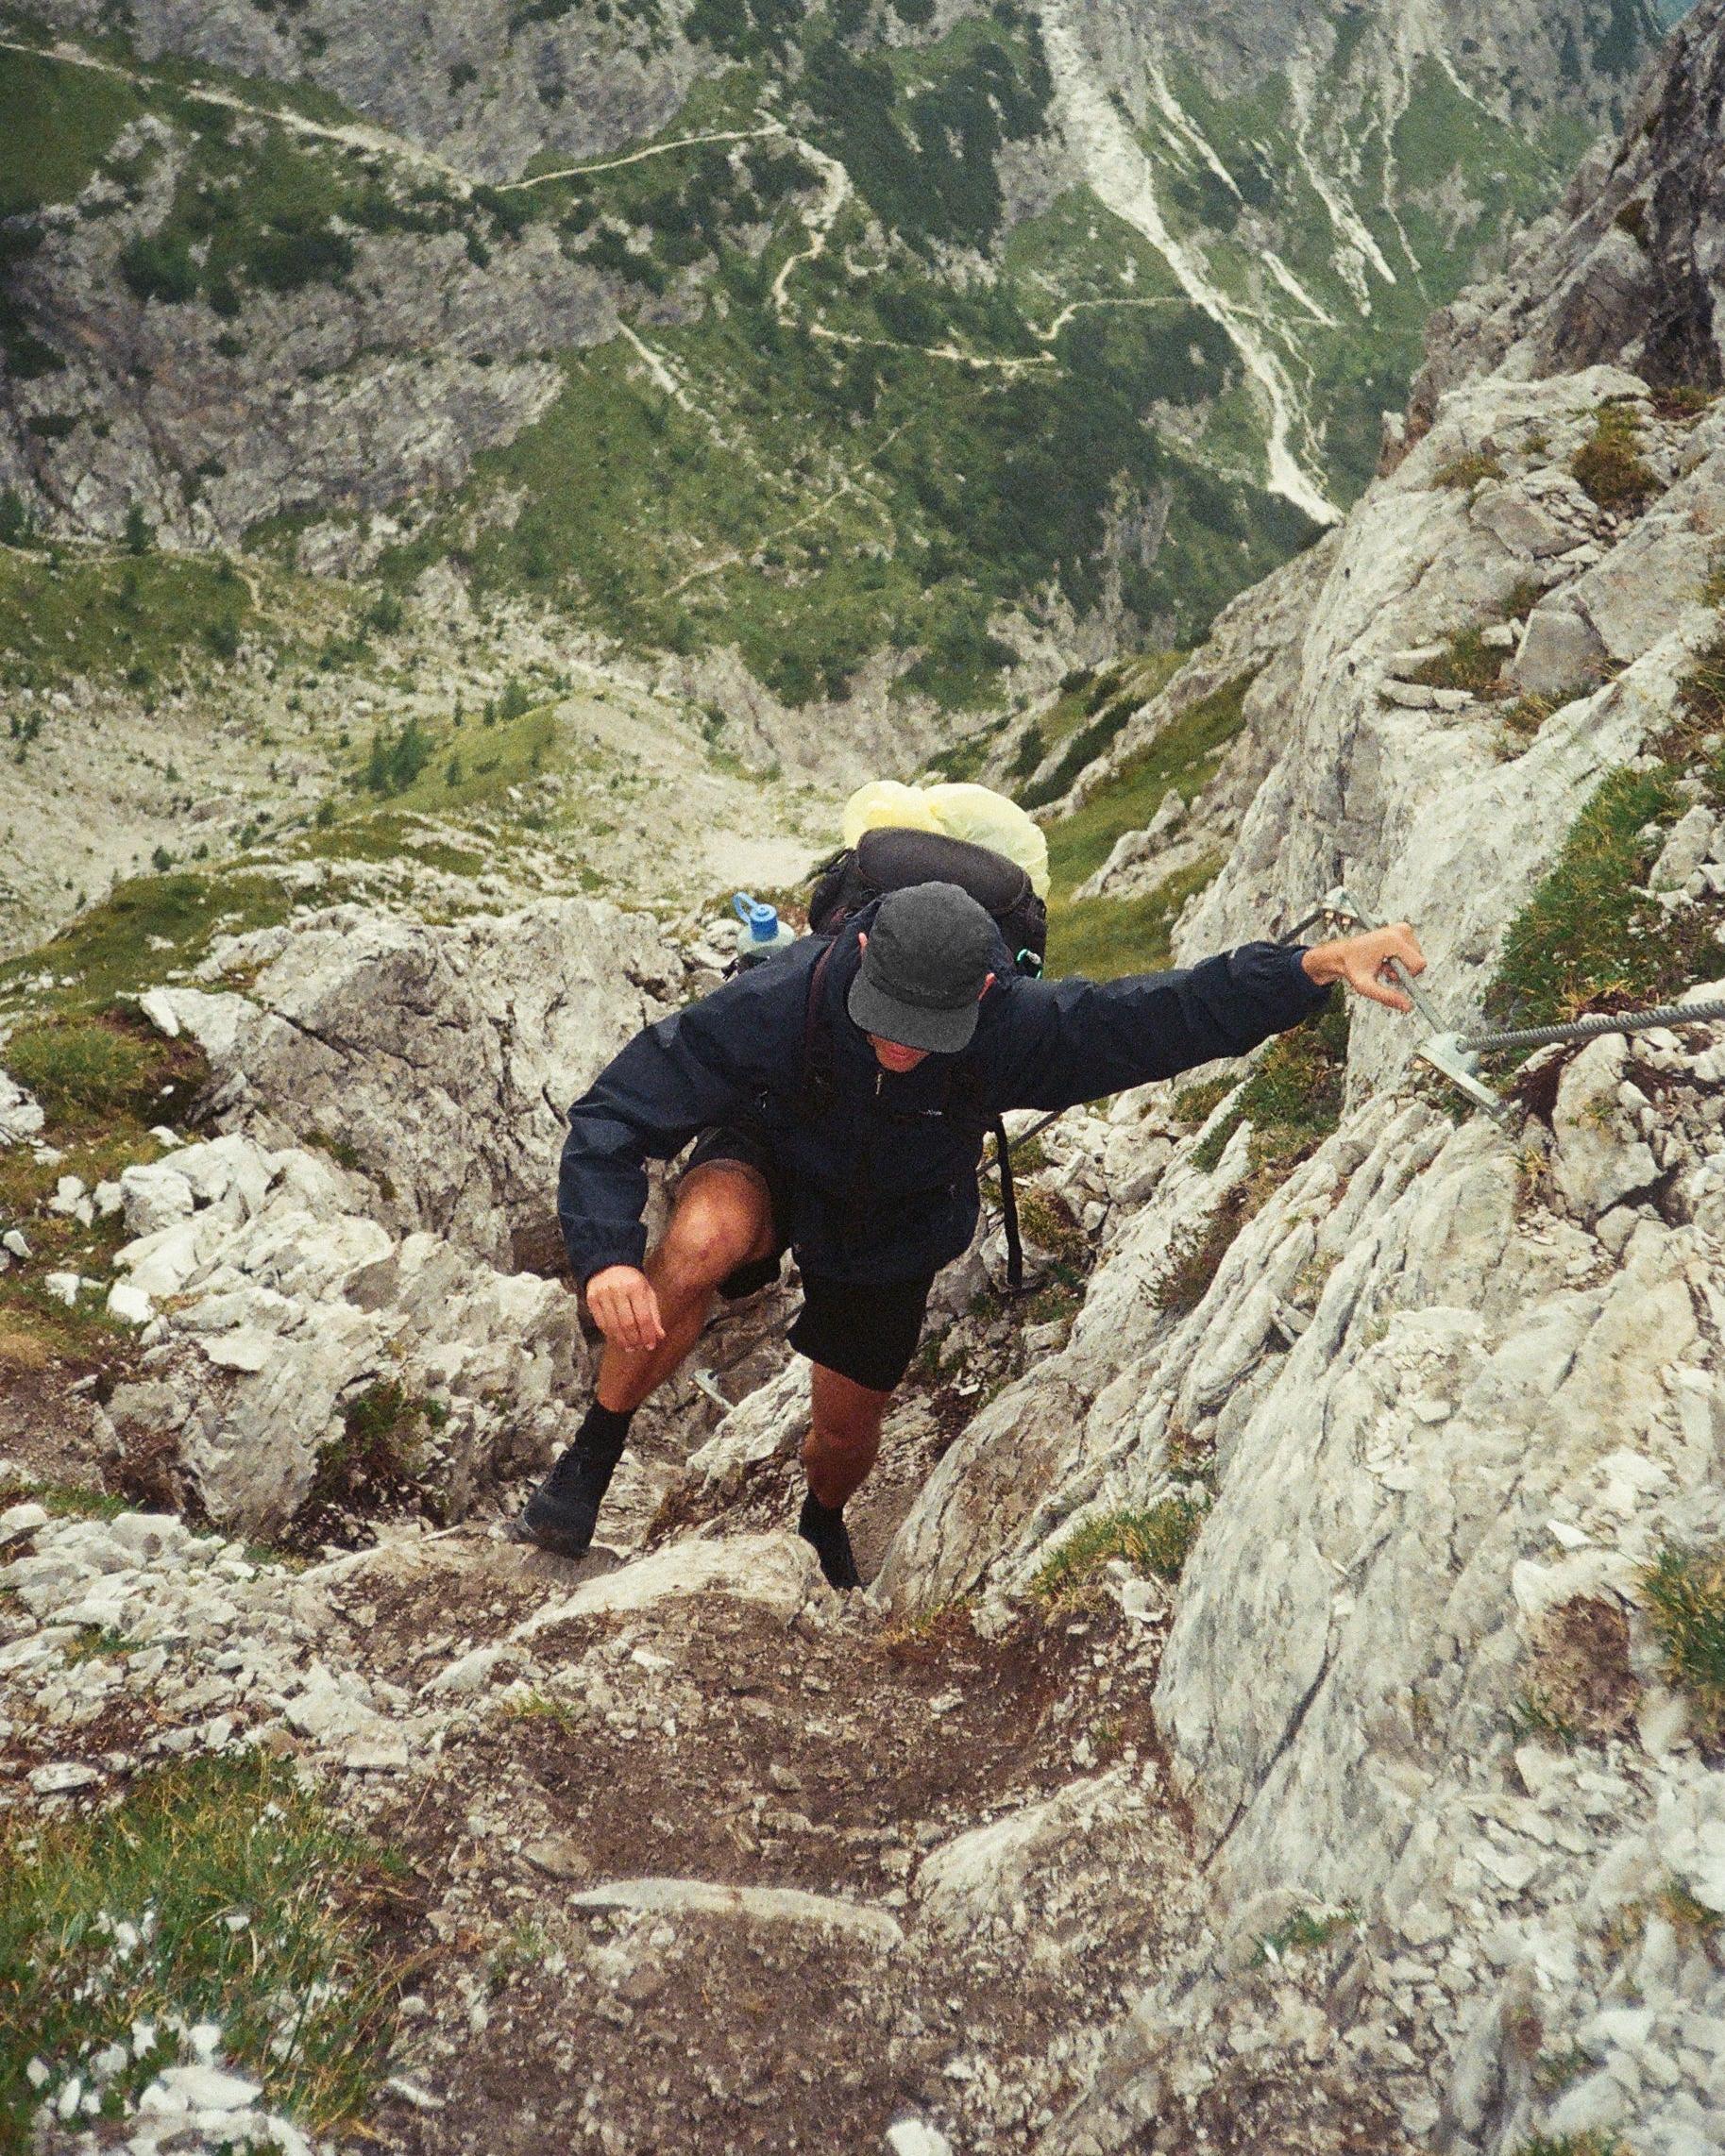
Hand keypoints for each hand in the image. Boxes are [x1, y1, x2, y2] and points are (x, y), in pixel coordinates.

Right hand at [584, 1265, 664, 1351]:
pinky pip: (601, 1322)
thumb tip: (660, 1336)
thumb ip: (654, 1314)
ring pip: (613, 1326)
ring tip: (629, 1347)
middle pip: (627, 1324)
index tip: (651, 1345)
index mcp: (636, 1287)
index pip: (643, 1317)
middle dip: (634, 1340)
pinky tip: (617, 1338)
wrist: (609, 1263)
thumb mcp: (647, 1292)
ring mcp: (603, 1295)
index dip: (647, 1334)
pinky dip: (609, 1334)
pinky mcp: (591, 1299)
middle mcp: (618, 1290)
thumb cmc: (632, 1280)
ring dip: (622, 1340)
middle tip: (638, 1347)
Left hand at [1302, 923, 1425, 1011]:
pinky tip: (1387, 959)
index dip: (1408, 976)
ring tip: (1384, 965)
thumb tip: (1408, 1007)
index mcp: (1393, 940)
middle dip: (1404, 971)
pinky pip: (1413, 952)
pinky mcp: (1403, 930)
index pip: (1418, 963)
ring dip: (1402, 966)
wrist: (1344, 954)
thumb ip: (1387, 997)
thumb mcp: (1366, 986)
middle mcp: (1400, 930)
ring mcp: (1403, 928)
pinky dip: (1402, 960)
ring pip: (1417, 958)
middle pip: (1419, 961)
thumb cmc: (1352, 968)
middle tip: (1385, 970)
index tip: (1392, 977)